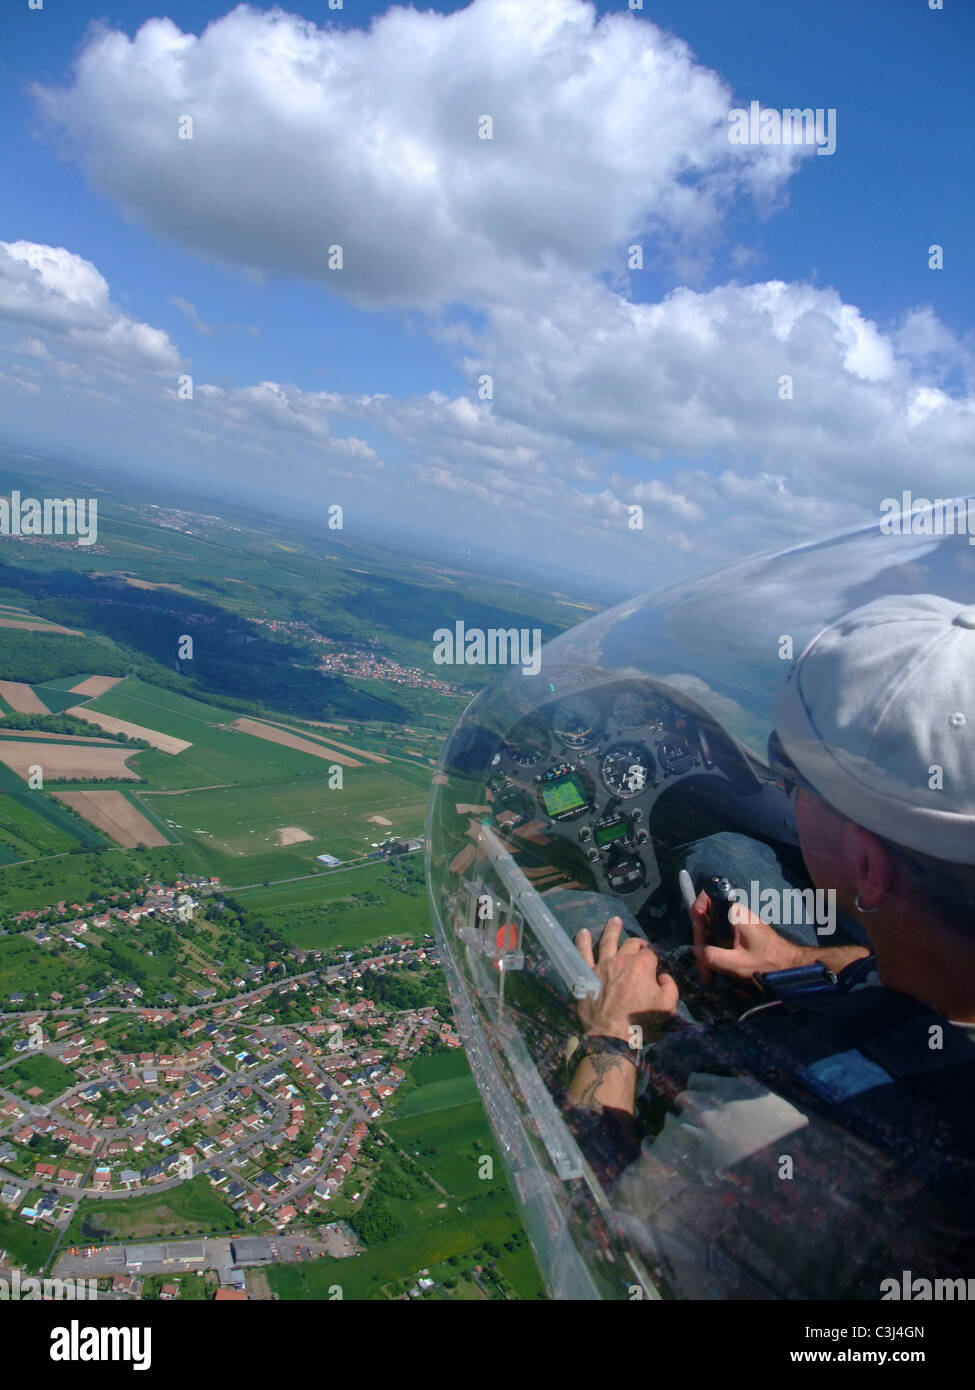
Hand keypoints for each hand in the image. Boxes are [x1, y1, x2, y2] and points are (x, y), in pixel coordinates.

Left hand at [575, 916, 678, 1041]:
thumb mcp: (668, 1007)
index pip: (650, 954)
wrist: (612, 1036)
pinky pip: (582, 954)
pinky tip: (583, 933)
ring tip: (615, 920)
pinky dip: (582, 942)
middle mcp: (621, 960)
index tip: (654, 961)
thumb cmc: (642, 1023)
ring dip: (612, 930)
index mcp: (642, 966)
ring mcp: (602, 965)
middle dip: (637, 942)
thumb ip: (670, 987)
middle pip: (630, 944)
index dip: (654, 957)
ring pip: (607, 941)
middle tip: (639, 945)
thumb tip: (662, 976)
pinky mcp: (586, 975)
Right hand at [690, 890, 802, 985]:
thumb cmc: (768, 963)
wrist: (791, 966)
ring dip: (707, 946)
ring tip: (708, 969)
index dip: (696, 912)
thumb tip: (697, 951)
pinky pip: (720, 933)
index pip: (708, 897)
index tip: (699, 935)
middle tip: (702, 963)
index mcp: (735, 913)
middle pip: (706, 917)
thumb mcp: (738, 964)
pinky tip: (716, 965)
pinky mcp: (740, 931)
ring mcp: (738, 921)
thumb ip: (714, 957)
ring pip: (712, 927)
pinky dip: (716, 948)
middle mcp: (735, 912)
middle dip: (701, 939)